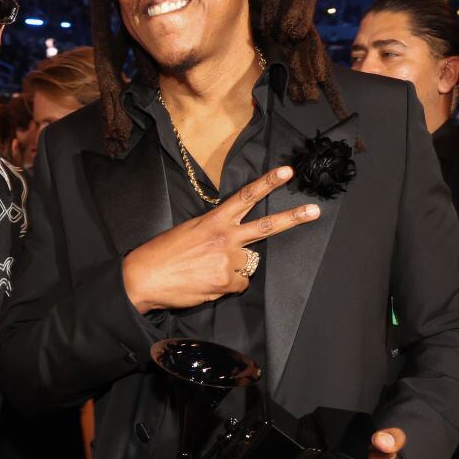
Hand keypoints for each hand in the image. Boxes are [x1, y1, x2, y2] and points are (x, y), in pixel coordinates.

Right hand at [122, 165, 319, 313]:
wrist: (144, 277)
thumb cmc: (162, 254)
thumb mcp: (189, 231)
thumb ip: (216, 232)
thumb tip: (233, 247)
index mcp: (214, 220)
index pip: (246, 196)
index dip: (268, 183)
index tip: (286, 172)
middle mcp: (225, 237)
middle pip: (266, 226)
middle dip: (293, 218)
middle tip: (314, 211)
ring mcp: (228, 260)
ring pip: (247, 265)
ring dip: (232, 269)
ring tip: (206, 270)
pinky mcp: (226, 282)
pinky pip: (239, 284)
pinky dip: (226, 286)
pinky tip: (207, 283)